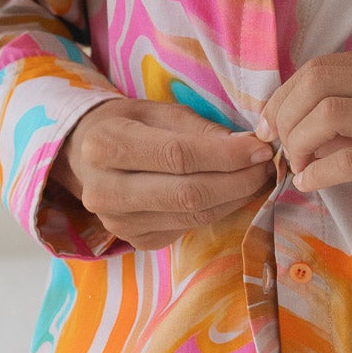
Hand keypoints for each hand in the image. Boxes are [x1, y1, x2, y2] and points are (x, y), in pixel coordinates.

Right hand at [48, 98, 278, 250]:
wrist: (84, 158)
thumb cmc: (127, 125)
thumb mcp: (156, 111)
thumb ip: (198, 128)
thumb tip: (246, 146)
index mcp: (106, 144)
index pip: (177, 155)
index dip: (226, 155)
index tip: (260, 149)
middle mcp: (105, 190)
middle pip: (188, 194)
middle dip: (238, 181)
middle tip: (267, 167)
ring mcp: (118, 222)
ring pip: (192, 217)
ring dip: (235, 199)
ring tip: (257, 179)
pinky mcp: (135, 240)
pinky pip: (188, 229)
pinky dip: (219, 212)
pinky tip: (233, 195)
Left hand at [255, 45, 351, 241]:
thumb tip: (303, 120)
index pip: (322, 65)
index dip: (285, 95)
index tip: (270, 125)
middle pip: (318, 82)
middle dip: (283, 117)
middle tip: (276, 148)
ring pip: (330, 116)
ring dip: (299, 144)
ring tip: (296, 167)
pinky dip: (320, 172)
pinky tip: (311, 184)